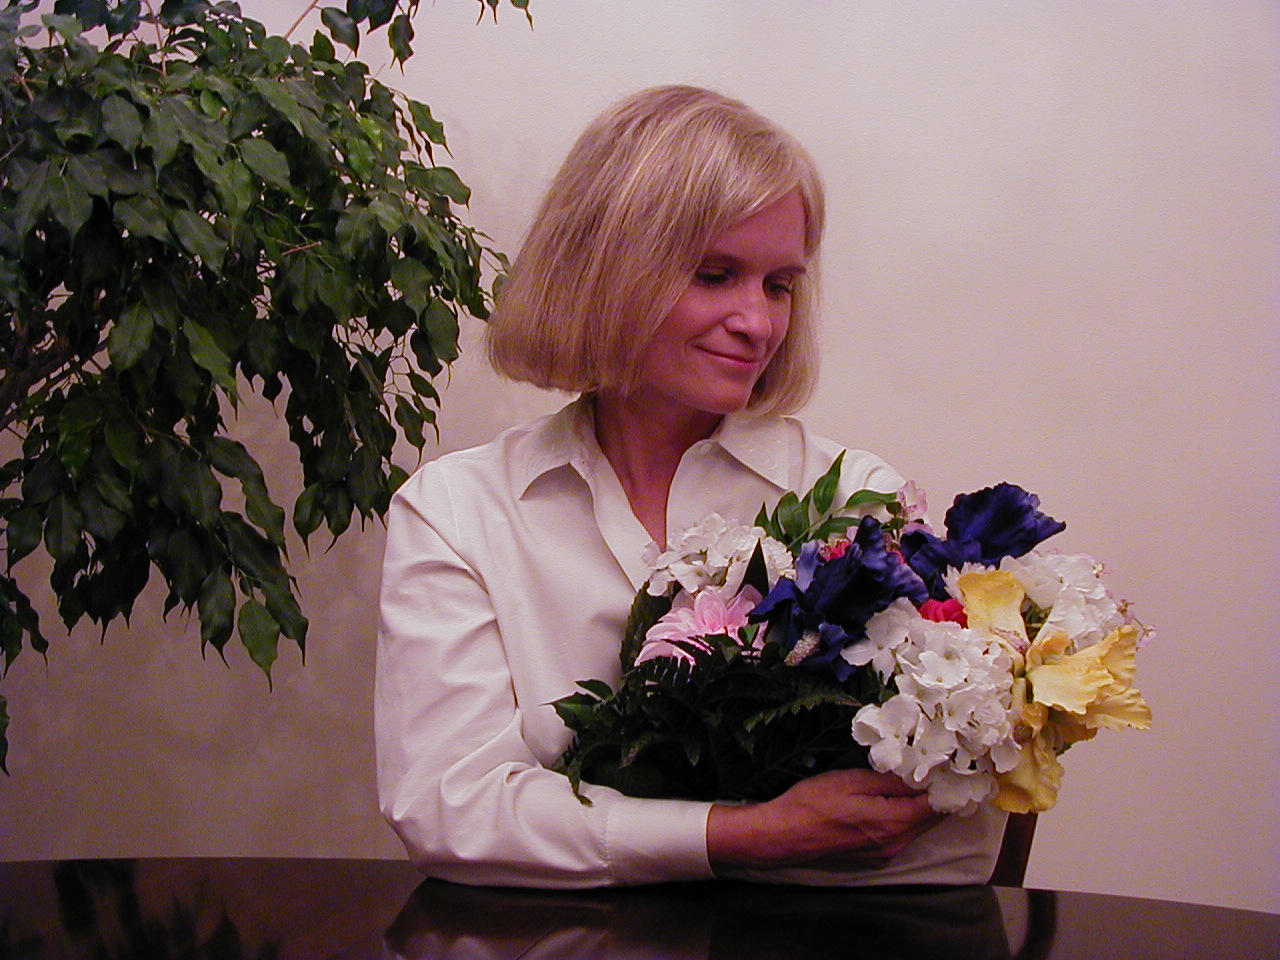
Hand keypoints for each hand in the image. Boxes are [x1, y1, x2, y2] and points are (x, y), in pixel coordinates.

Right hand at [706, 769, 942, 870]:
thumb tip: (921, 773)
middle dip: (939, 791)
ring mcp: (887, 852)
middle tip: (938, 762)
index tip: (950, 760)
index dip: (947, 783)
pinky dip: (909, 814)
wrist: (784, 834)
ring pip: (919, 826)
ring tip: (920, 774)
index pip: (937, 805)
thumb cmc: (813, 803)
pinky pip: (904, 832)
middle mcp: (896, 842)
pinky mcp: (876, 855)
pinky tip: (899, 795)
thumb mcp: (852, 781)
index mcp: (893, 823)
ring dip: (923, 803)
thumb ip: (890, 780)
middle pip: (933, 818)